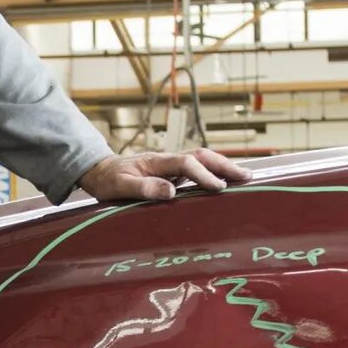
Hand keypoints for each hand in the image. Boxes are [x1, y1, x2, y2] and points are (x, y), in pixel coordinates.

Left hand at [76, 147, 248, 204]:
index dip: (204, 175)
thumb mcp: (120, 187)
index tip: (219, 188)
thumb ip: (143, 188)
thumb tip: (170, 192)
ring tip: (244, 178)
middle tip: (246, 177)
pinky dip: (214, 173)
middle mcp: (167, 160)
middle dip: (224, 165)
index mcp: (156, 161)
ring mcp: (171, 165)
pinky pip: (197, 169)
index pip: (187, 164)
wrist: (100, 172)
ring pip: (202, 160)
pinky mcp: (172, 173)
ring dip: (223, 167)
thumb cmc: (108, 181)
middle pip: (201, 156)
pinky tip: (226, 182)